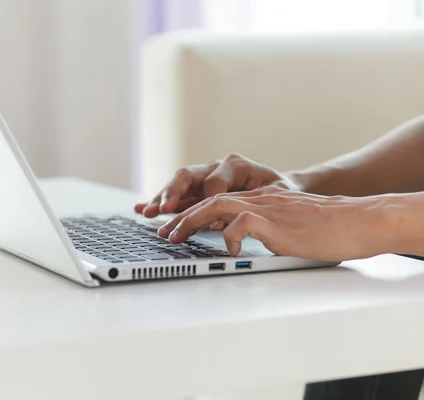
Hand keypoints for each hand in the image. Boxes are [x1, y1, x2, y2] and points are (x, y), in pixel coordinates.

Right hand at [134, 154, 298, 230]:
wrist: (282, 186)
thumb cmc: (282, 191)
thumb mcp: (277, 194)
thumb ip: (255, 203)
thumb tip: (225, 221)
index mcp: (235, 165)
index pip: (215, 182)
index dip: (210, 202)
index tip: (211, 222)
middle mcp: (215, 166)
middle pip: (188, 175)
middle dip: (173, 193)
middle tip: (164, 208)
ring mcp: (203, 176)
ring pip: (177, 184)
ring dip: (161, 198)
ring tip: (147, 212)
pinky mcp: (197, 189)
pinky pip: (175, 194)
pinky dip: (158, 201)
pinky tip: (141, 209)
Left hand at [157, 185, 399, 260]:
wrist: (357, 221)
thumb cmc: (327, 228)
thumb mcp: (286, 227)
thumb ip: (264, 229)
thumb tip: (244, 242)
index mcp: (260, 200)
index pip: (218, 200)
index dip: (193, 212)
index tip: (174, 226)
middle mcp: (259, 199)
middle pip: (210, 199)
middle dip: (182, 215)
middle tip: (163, 231)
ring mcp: (266, 207)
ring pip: (218, 204)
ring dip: (192, 220)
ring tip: (175, 236)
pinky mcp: (276, 220)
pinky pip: (242, 222)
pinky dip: (228, 235)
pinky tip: (227, 250)